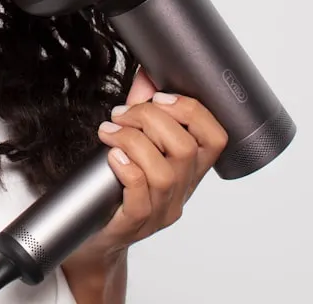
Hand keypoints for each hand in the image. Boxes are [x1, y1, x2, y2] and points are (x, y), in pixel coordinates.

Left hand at [64, 70, 228, 270]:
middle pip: (184, 148)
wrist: (97, 237)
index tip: (159, 97)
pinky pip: (141, 198)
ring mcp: (162, 211)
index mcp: (190, 168)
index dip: (192, 111)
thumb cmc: (118, 187)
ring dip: (133, 141)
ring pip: (164, 172)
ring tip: (109, 131)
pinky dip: (127, 170)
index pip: (215, 138)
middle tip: (120, 114)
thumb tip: (147, 74)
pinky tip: (112, 156)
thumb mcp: (136, 145)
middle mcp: (182, 190)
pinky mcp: (136, 224)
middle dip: (150, 119)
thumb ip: (142, 109)